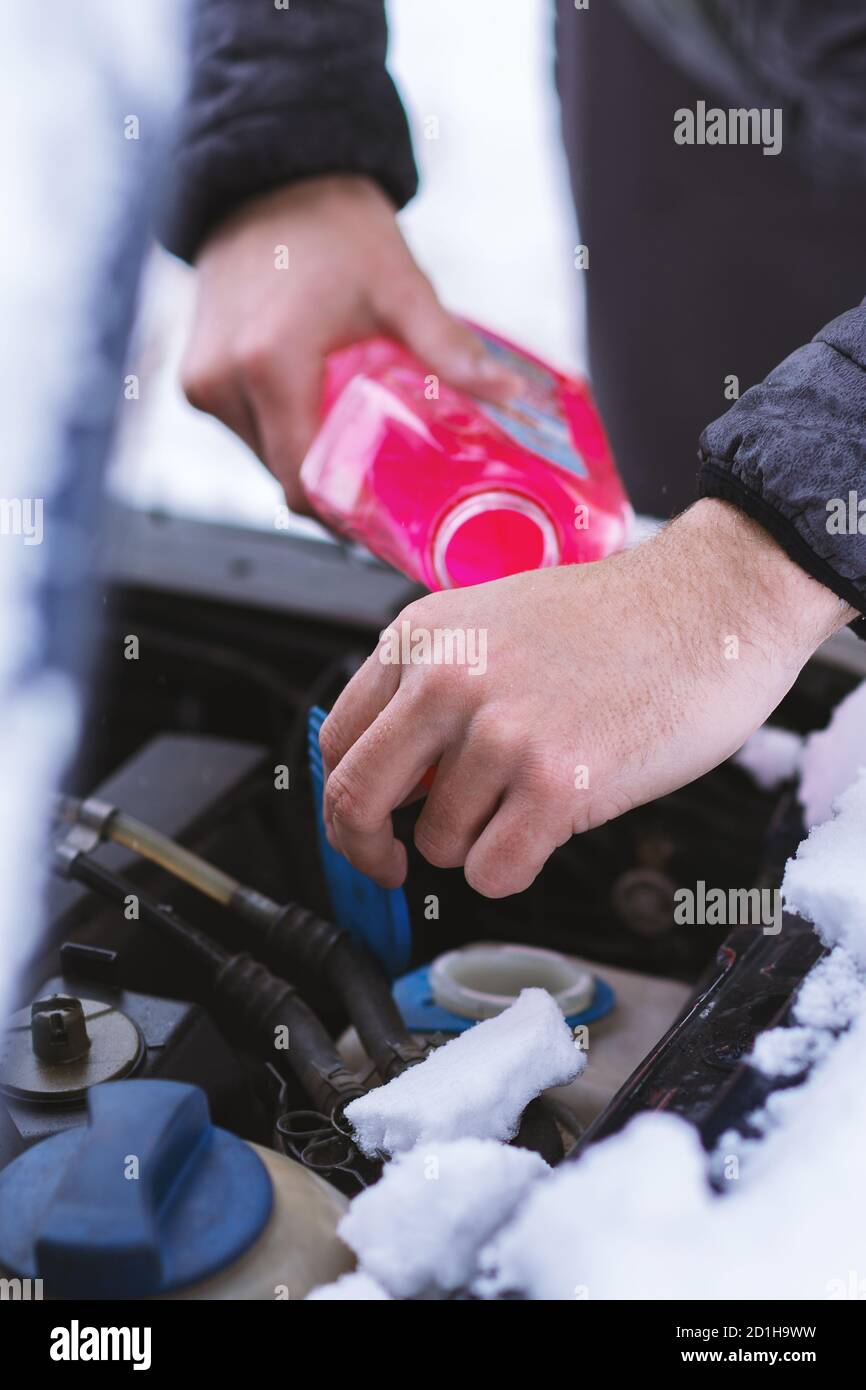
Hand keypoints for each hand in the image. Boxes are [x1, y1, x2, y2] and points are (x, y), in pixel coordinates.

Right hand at [180, 175, 516, 511]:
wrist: (269, 174)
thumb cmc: (335, 226)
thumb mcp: (400, 287)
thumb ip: (448, 349)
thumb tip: (512, 398)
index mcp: (268, 366)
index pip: (304, 486)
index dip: (349, 517)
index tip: (389, 523)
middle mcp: (223, 382)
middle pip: (286, 478)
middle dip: (337, 492)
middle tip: (389, 490)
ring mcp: (202, 381)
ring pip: (264, 459)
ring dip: (310, 461)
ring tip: (358, 448)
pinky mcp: (195, 375)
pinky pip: (247, 431)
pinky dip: (284, 434)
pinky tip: (320, 416)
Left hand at [320, 499, 851, 896]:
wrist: (709, 605)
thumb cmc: (615, 620)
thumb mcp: (490, 623)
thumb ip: (430, 688)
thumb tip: (395, 777)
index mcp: (421, 635)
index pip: (335, 742)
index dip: (343, 800)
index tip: (369, 824)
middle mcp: (447, 679)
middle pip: (356, 801)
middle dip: (369, 850)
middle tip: (395, 863)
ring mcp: (500, 732)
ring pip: (439, 845)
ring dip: (479, 843)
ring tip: (532, 795)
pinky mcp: (556, 783)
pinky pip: (494, 872)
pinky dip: (515, 869)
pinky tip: (549, 826)